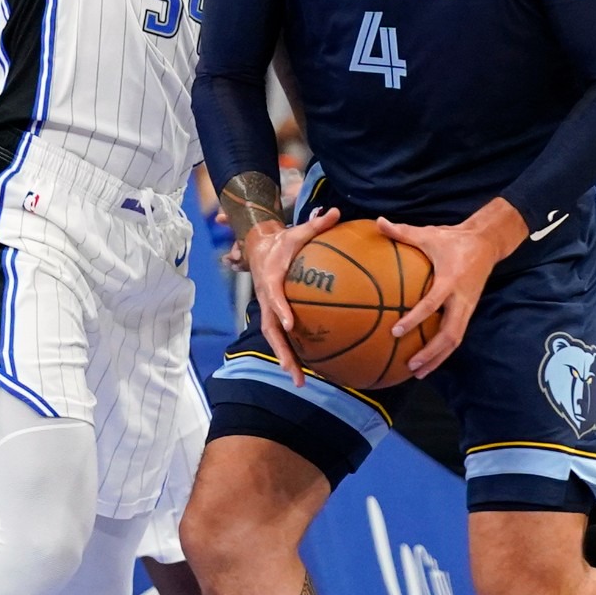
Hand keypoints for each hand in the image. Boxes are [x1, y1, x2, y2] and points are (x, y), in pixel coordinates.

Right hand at [246, 207, 340, 385]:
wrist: (259, 248)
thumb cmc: (282, 241)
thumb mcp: (297, 231)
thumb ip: (316, 224)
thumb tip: (336, 212)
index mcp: (271, 280)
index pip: (274, 297)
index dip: (281, 309)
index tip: (291, 324)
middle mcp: (266, 299)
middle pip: (272, 330)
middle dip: (282, 352)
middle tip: (293, 371)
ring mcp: (269, 310)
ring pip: (275, 339)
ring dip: (286, 360)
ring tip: (300, 382)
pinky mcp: (275, 315)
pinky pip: (283, 337)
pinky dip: (292, 353)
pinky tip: (308, 369)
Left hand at [380, 198, 526, 378]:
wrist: (487, 243)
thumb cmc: (454, 239)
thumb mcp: (429, 234)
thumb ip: (403, 232)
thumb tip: (379, 222)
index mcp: (451, 280)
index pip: (432, 304)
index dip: (415, 319)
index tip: (396, 331)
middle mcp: (462, 299)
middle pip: (450, 334)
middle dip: (431, 352)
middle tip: (411, 365)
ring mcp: (467, 307)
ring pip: (455, 340)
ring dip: (438, 358)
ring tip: (418, 372)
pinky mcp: (468, 311)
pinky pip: (456, 335)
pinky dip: (443, 351)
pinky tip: (428, 362)